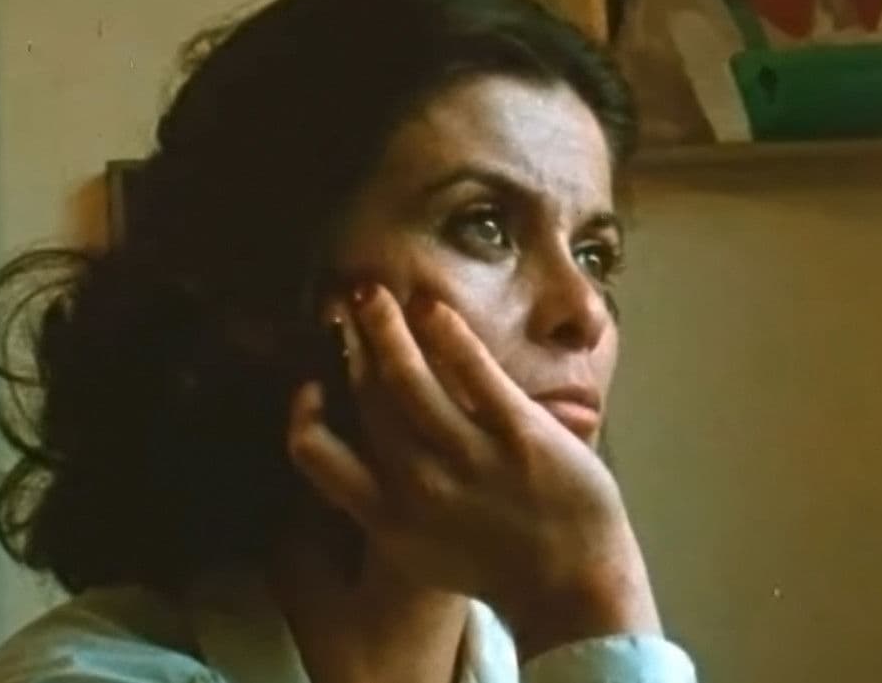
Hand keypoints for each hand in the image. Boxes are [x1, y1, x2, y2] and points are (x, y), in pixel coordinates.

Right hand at [285, 283, 660, 658]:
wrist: (577, 587)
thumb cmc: (503, 568)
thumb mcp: (424, 552)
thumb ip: (388, 505)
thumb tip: (365, 454)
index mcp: (387, 518)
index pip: (315, 455)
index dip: (304, 412)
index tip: (312, 383)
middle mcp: (418, 485)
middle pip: (364, 397)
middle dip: (348, 344)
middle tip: (340, 307)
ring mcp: (468, 458)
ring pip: (405, 375)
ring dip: (382, 325)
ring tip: (371, 293)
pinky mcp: (518, 434)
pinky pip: (471, 369)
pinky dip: (444, 332)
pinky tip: (430, 307)